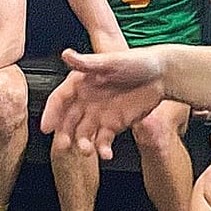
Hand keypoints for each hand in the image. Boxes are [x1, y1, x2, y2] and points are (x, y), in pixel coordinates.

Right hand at [40, 47, 171, 158]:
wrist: (164, 74)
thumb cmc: (139, 61)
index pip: (60, 99)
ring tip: (87, 151)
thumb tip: (66, 55)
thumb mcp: (112, 60)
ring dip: (82, 144)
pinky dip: (102, 149)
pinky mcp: (114, 125)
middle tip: (63, 145)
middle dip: (64, 134)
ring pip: (84, 133)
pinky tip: (106, 154)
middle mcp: (87, 100)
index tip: (46, 127)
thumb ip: (88, 63)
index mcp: (82, 82)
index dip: (51, 113)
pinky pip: (103, 141)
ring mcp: (100, 114)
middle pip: (69, 120)